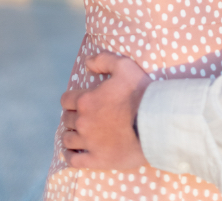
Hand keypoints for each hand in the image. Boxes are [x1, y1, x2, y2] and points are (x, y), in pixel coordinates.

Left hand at [61, 53, 151, 169]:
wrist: (154, 122)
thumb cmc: (140, 93)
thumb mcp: (124, 66)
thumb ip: (103, 60)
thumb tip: (87, 62)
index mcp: (86, 101)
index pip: (66, 100)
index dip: (72, 99)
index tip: (78, 100)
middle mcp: (83, 122)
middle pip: (67, 119)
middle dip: (73, 116)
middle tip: (83, 116)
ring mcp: (88, 143)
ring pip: (68, 140)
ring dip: (70, 135)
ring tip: (77, 134)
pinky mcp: (96, 160)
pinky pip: (74, 160)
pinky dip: (70, 156)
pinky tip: (72, 153)